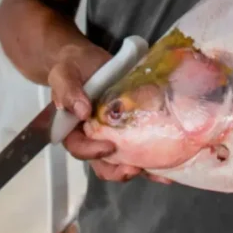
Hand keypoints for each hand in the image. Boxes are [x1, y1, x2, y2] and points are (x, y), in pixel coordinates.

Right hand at [47, 43, 172, 184]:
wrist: (90, 61)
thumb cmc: (74, 68)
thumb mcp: (64, 74)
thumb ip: (67, 91)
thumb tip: (82, 111)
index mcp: (73, 130)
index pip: (79, 147)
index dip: (92, 152)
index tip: (108, 147)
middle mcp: (92, 138)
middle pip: (102, 163)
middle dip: (117, 170)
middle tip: (133, 168)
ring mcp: (113, 135)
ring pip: (122, 161)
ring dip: (137, 169)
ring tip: (155, 170)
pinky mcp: (131, 130)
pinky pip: (140, 148)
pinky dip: (152, 161)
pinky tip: (167, 167)